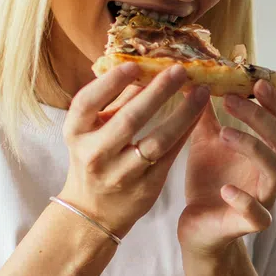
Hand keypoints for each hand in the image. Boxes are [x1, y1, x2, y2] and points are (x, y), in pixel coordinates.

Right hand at [58, 64, 208, 237]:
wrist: (93, 211)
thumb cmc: (93, 158)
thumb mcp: (91, 131)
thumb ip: (113, 102)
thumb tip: (140, 68)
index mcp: (76, 133)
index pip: (87, 103)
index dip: (110, 83)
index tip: (134, 64)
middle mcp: (95, 154)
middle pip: (129, 120)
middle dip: (157, 92)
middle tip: (179, 70)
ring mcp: (120, 174)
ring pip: (156, 141)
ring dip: (182, 114)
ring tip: (200, 92)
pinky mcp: (145, 188)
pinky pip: (169, 156)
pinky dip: (185, 133)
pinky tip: (197, 115)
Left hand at [178, 80, 275, 258]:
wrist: (197, 225)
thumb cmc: (209, 180)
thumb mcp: (206, 141)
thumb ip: (206, 113)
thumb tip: (198, 77)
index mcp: (270, 152)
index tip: (256, 82)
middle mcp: (275, 174)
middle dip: (261, 118)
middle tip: (231, 100)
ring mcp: (266, 199)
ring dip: (254, 148)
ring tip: (224, 133)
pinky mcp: (250, 223)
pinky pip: (257, 214)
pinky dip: (245, 200)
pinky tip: (226, 188)